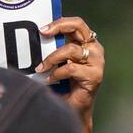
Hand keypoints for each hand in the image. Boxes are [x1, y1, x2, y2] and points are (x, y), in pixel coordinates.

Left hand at [37, 15, 103, 132]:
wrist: (72, 110)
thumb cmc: (62, 85)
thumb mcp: (57, 63)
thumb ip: (53, 49)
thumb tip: (35, 37)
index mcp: (86, 43)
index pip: (76, 23)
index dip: (60, 22)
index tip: (42, 29)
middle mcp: (94, 49)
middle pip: (79, 27)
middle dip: (59, 27)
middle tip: (42, 34)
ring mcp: (97, 62)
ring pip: (71, 50)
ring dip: (52, 58)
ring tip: (40, 68)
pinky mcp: (95, 76)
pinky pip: (71, 68)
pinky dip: (56, 73)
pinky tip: (49, 80)